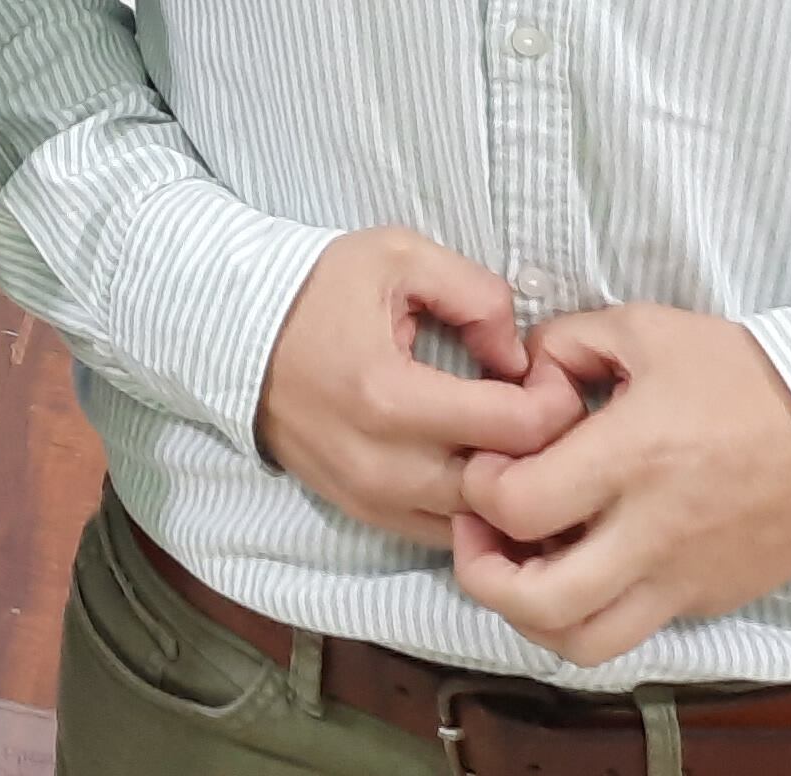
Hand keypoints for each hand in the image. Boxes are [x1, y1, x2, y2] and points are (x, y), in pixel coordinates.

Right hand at [254, 228, 587, 545]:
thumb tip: (518, 356)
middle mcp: (384, 465)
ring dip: (511, 489)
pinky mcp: (366, 514)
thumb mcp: (399, 256)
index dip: (555, 401)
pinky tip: (480, 467)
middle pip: (507, 489)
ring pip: (481, 525)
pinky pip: (446, 534)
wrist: (235, 335)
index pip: (517, 429)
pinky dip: (475, 511)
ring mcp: (373, 499)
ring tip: (514, 439)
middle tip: (542, 410)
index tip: (548, 374)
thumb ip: (477, 294)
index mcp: (391, 397)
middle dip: (544, 453)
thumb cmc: (320, 289)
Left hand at [450, 302, 790, 667]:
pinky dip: (582, 617)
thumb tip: (520, 379)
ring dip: (528, 614)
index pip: (520, 505)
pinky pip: (626, 635)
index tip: (490, 460)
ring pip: (581, 643)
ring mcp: (678, 579)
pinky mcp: (700, 602)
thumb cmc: (739, 376)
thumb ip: (564, 344)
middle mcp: (651, 533)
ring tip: (518, 565)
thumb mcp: (645, 329)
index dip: (480, 487)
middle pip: (539, 600)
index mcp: (633, 456)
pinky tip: (574, 568)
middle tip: (479, 529)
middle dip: (483, 573)